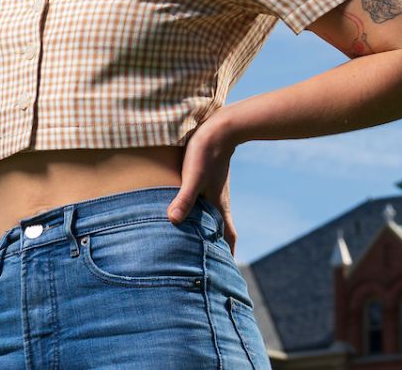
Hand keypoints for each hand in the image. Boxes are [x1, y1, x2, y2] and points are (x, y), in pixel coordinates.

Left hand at [167, 110, 239, 256]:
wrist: (220, 127)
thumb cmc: (206, 152)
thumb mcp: (193, 176)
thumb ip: (184, 198)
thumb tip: (173, 220)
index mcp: (218, 207)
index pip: (227, 237)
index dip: (228, 255)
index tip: (227, 274)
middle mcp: (218, 202)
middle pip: (221, 231)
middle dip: (218, 248)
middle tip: (211, 266)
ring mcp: (214, 191)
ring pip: (213, 217)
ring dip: (208, 231)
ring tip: (197, 244)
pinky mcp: (208, 180)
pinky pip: (206, 204)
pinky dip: (201, 214)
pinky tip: (188, 213)